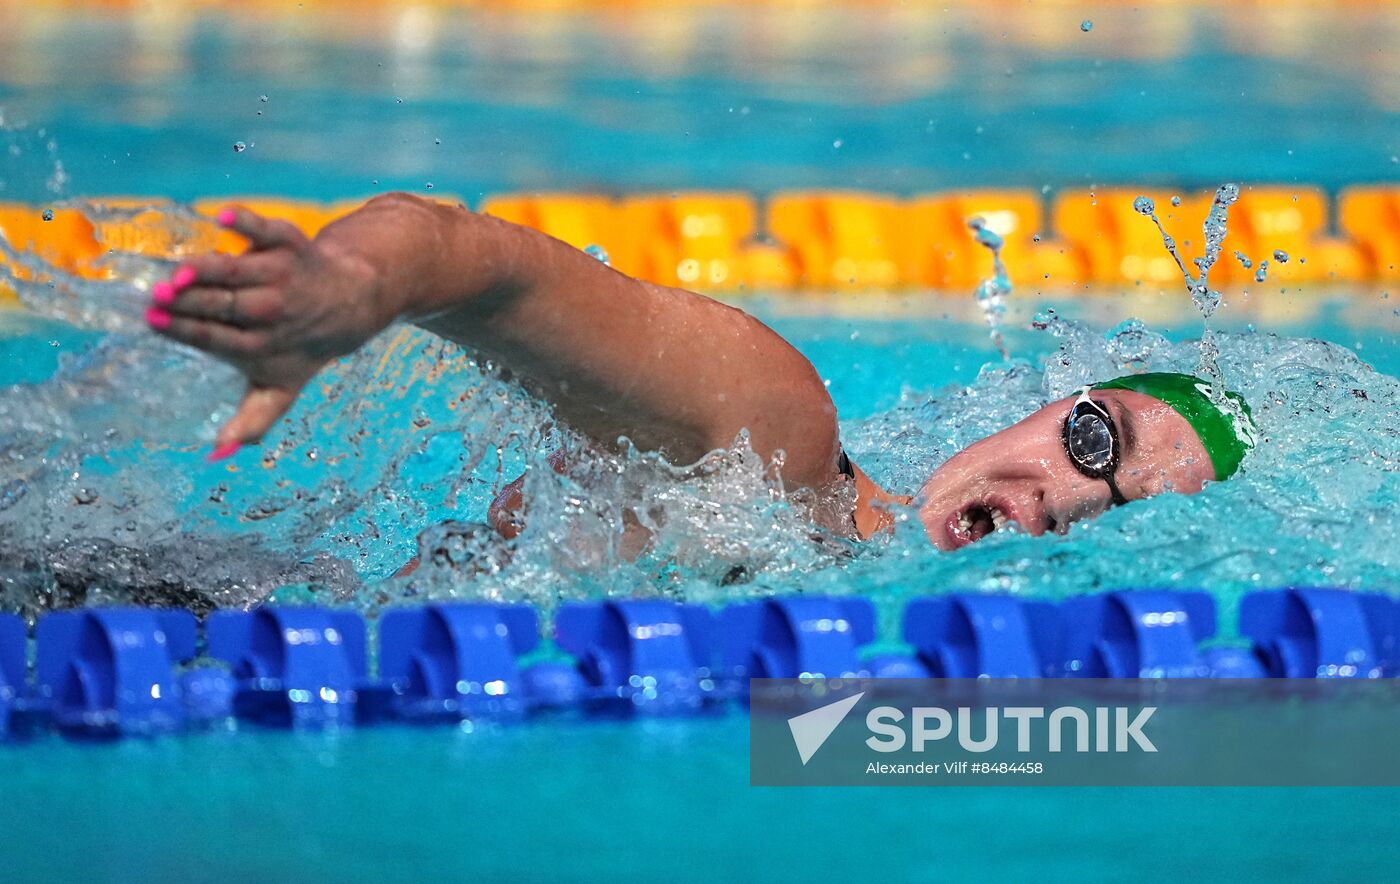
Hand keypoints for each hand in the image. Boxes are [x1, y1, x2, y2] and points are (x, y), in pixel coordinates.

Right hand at [146, 206, 386, 459]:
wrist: (353, 303)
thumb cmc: (303, 346)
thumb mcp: (282, 387)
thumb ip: (252, 420)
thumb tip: (215, 455)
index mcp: (263, 347)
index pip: (218, 339)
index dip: (186, 331)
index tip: (153, 322)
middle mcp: (274, 311)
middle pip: (225, 306)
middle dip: (190, 301)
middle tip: (157, 296)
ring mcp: (282, 276)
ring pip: (240, 271)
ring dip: (210, 269)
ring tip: (181, 271)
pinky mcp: (290, 243)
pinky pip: (269, 230)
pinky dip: (250, 222)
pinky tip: (223, 217)